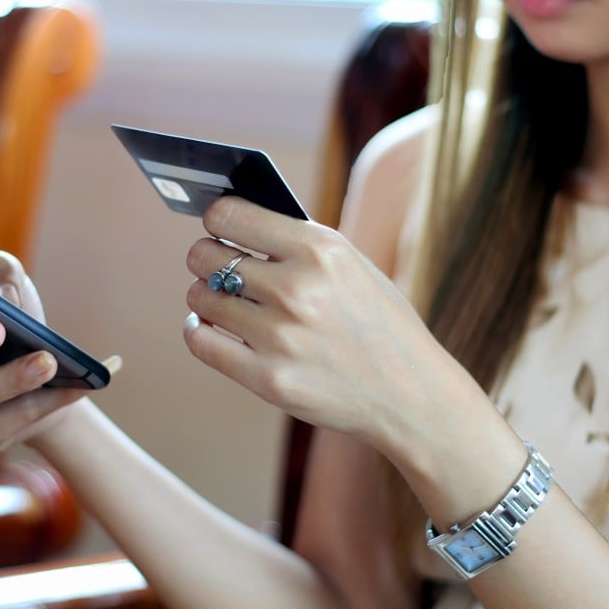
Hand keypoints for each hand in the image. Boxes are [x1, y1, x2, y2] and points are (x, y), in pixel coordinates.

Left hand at [183, 197, 472, 455]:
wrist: (412, 394)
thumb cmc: (380, 324)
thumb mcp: (353, 265)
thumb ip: (298, 243)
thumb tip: (235, 221)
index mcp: (321, 249)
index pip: (230, 214)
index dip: (216, 218)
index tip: (217, 225)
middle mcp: (297, 288)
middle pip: (206, 255)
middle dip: (206, 257)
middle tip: (214, 265)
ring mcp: (281, 336)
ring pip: (201, 298)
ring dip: (204, 297)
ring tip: (218, 300)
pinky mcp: (269, 379)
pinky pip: (201, 342)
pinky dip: (197, 331)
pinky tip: (209, 328)